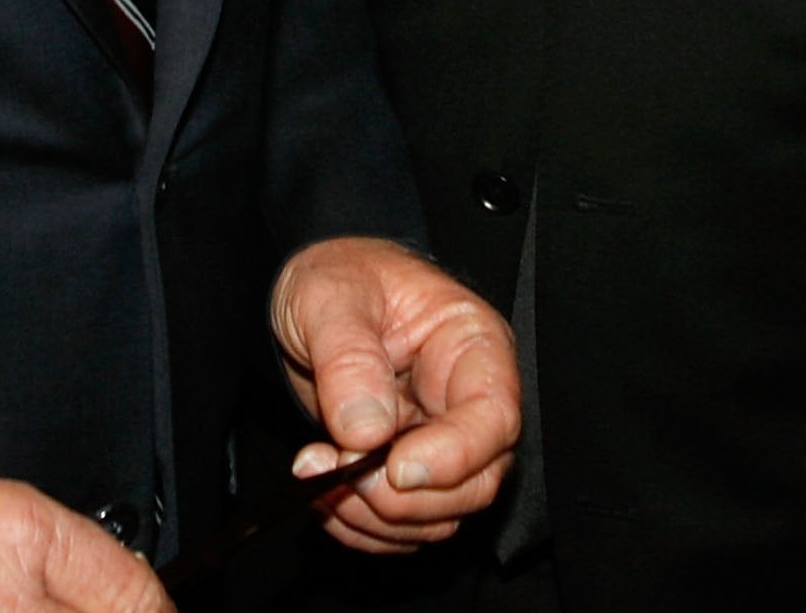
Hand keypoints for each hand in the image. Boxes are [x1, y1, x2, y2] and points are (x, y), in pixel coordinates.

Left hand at [270, 237, 517, 553]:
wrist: (311, 300)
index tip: (397, 469)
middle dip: (406, 498)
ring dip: (374, 517)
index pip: (494, 418)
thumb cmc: (338, 279)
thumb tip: (367, 432)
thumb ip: (349, 357)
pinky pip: (401, 526)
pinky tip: (321, 489)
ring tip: (315, 471)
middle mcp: (466, 403)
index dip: (455, 455)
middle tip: (340, 473)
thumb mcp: (330, 295)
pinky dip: (360, 526)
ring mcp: (439, 444)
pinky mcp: (406, 474)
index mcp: (472, 346)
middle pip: (476, 483)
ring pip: (438, 516)